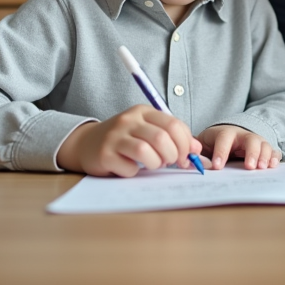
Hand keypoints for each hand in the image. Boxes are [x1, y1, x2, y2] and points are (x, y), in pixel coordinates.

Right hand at [57, 105, 207, 176]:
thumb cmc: (125, 139)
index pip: (173, 124)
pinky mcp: (105, 154)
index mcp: (143, 112)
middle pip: (161, 138)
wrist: (87, 143)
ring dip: (156, 164)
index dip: (185, 143)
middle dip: (173, 155)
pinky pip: (129, 168)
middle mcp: (128, 120)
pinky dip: (135, 172)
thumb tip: (197, 149)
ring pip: (146, 152)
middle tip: (170, 162)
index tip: (187, 156)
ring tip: (153, 165)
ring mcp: (115, 137)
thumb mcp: (148, 130)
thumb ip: (172, 136)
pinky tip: (131, 168)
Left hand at [197, 125, 280, 170]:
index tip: (218, 167)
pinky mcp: (264, 149)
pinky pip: (273, 151)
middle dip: (251, 153)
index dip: (221, 152)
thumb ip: (198, 151)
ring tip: (262, 168)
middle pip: (250, 139)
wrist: (229, 135)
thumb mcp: (204, 143)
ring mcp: (255, 141)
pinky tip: (273, 165)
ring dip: (264, 156)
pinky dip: (274, 157)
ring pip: (263, 144)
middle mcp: (243, 135)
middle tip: (249, 167)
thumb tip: (191, 161)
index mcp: (225, 133)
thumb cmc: (214, 142)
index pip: (224, 139)